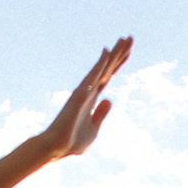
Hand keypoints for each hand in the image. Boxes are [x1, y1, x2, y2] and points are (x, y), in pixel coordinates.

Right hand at [36, 38, 132, 161]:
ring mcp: (84, 92)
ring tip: (124, 39)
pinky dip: (100, 64)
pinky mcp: (79, 95)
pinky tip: (107, 52)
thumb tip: (109, 99)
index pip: (109, 76)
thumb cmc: (72, 142)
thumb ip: (101, 114)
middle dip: (119, 53)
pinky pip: (92, 77)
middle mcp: (89, 91)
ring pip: (102, 68)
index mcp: (93, 98)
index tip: (128, 50)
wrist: (56, 149)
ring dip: (113, 54)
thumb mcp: (93, 129)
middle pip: (108, 68)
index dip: (119, 63)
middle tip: (130, 37)